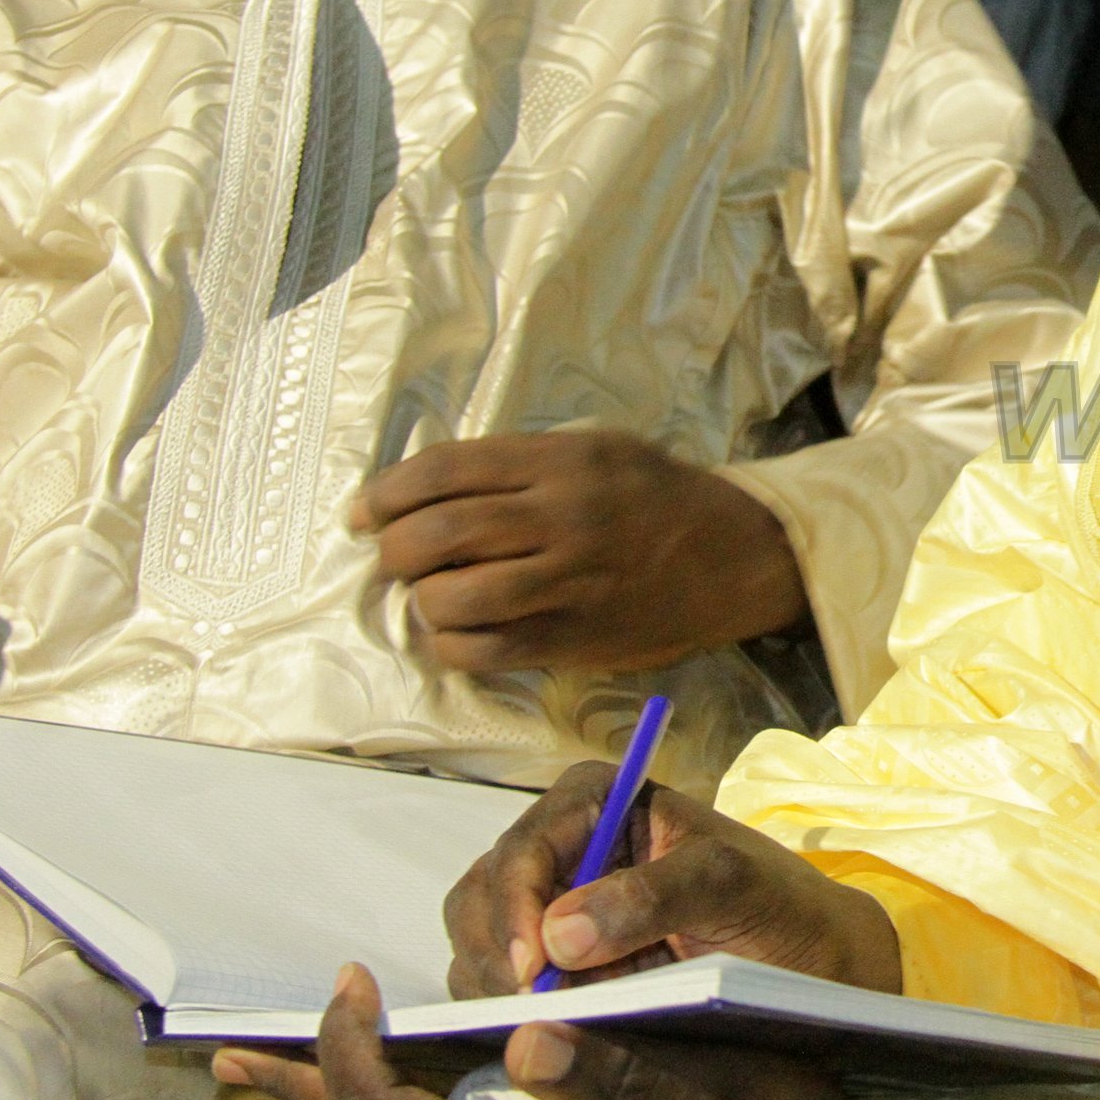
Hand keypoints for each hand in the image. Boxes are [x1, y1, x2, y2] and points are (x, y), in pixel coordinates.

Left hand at [355, 433, 806, 673]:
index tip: (364, 512)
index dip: (386, 493)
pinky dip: (449, 644)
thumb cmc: (656, 494)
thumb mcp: (596, 447)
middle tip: (392, 555)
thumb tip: (427, 489)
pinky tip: (457, 631)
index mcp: (560, 462)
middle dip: (393, 549)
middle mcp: (560, 520)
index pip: (443, 472)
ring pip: (450, 600)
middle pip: (436, 535)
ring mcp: (566, 585)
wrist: (735, 556)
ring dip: (422, 599)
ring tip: (431, 593)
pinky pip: (482, 652)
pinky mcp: (572, 639)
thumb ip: (519, 461)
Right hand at [444, 759, 900, 998]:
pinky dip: (510, 1011)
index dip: (514, 908)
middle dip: (498, 955)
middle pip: (484, 895)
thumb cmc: (781, 907)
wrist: (810, 962)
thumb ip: (654, 896)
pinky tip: (548, 1032)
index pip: (524, 848)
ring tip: (546, 1024)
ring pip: (481, 943)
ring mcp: (551, 904)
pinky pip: (499, 983)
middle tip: (531, 1012)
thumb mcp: (732, 887)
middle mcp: (563, 845)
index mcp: (597, 800)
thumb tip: (558, 936)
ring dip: (498, 988)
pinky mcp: (552, 961)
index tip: (531, 971)